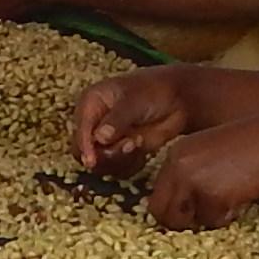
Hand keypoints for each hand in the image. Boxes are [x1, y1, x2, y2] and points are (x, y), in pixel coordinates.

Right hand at [71, 66, 202, 173]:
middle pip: (86, 152)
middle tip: (130, 144)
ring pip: (103, 164)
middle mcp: (94, 124)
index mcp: (90, 105)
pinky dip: (132, 163)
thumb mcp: (133, 100)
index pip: (81, 131)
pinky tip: (143, 146)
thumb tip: (100, 138)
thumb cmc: (153, 90)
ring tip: (138, 141)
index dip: (85, 147)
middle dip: (106, 154)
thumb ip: (117, 119)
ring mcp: (108, 140)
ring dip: (121, 158)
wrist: (177, 99)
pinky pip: (119, 169)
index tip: (92, 161)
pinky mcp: (123, 153)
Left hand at [143, 115, 258, 230]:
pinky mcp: (211, 194)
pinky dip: (227, 216)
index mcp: (177, 153)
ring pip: (185, 220)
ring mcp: (192, 179)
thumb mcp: (214, 155)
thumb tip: (178, 213)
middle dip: (182, 222)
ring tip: (230, 199)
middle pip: (160, 212)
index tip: (189, 215)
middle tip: (205, 218)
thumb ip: (193, 176)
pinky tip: (241, 197)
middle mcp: (178, 164)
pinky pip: (211, 220)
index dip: (174, 209)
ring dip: (207, 218)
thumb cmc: (253, 151)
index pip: (157, 194)